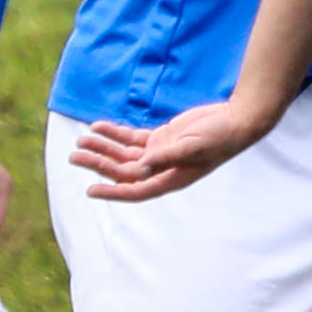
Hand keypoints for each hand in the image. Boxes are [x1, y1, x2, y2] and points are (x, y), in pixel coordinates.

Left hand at [70, 101, 263, 201]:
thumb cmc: (219, 138)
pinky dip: (115, 133)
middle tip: (75, 155)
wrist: (236, 120)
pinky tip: (99, 127)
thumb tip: (140, 168)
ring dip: (103, 147)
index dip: (112, 191)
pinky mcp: (162, 137)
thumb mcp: (192, 147)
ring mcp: (160, 153)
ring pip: (124, 153)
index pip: (135, 189)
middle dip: (99, 162)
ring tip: (82, 139)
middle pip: (123, 169)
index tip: (90, 190)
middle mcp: (160, 169)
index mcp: (169, 178)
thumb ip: (165, 156)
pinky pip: (132, 138)